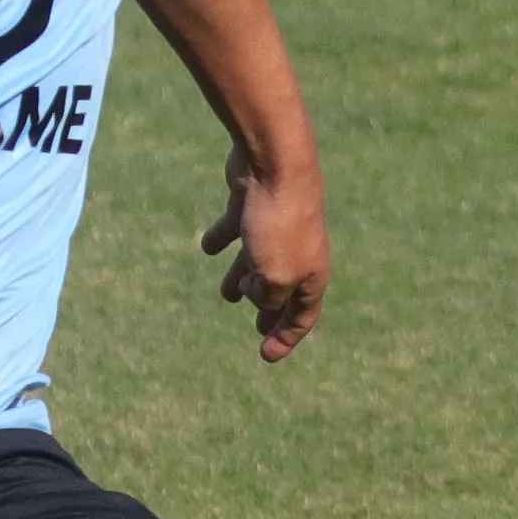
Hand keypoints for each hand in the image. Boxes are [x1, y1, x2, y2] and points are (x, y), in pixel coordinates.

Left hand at [201, 148, 328, 360]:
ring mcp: (274, 227)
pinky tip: (207, 246)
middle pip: (283, 289)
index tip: (266, 355)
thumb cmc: (279, 225)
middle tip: (258, 329)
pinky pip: (236, 228)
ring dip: (244, 278)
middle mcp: (296, 251)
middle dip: (271, 310)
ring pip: (258, 260)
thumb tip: (258, 299)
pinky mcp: (251, 205)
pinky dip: (223, 239)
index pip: (303, 315)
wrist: (274, 163)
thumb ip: (267, 298)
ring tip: (228, 293)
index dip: (286, 338)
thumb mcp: (274, 277)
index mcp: (310, 274)